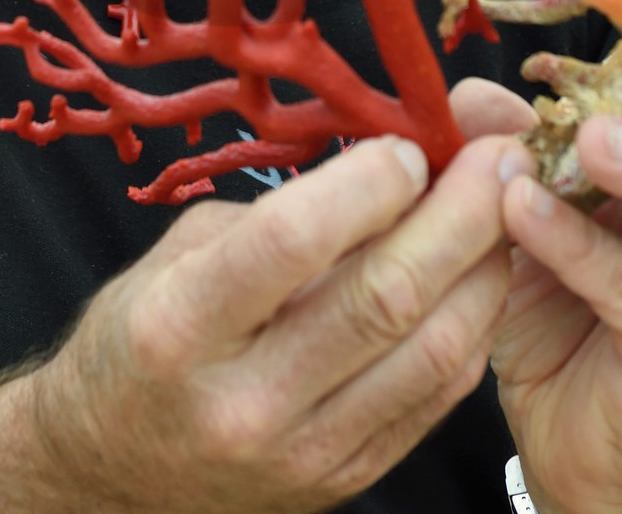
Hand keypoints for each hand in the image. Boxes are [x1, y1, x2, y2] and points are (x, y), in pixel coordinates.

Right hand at [28, 128, 528, 512]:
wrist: (113, 472)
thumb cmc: (143, 336)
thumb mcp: (181, 254)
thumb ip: (277, 216)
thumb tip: (385, 166)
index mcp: (181, 325)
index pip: (294, 240)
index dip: (369, 182)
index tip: (408, 142)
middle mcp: (244, 400)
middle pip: (384, 296)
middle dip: (460, 213)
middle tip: (499, 155)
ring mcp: (301, 452)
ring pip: (431, 352)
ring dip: (485, 268)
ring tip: (508, 207)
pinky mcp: (345, 479)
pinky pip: (435, 397)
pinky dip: (472, 325)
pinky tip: (482, 275)